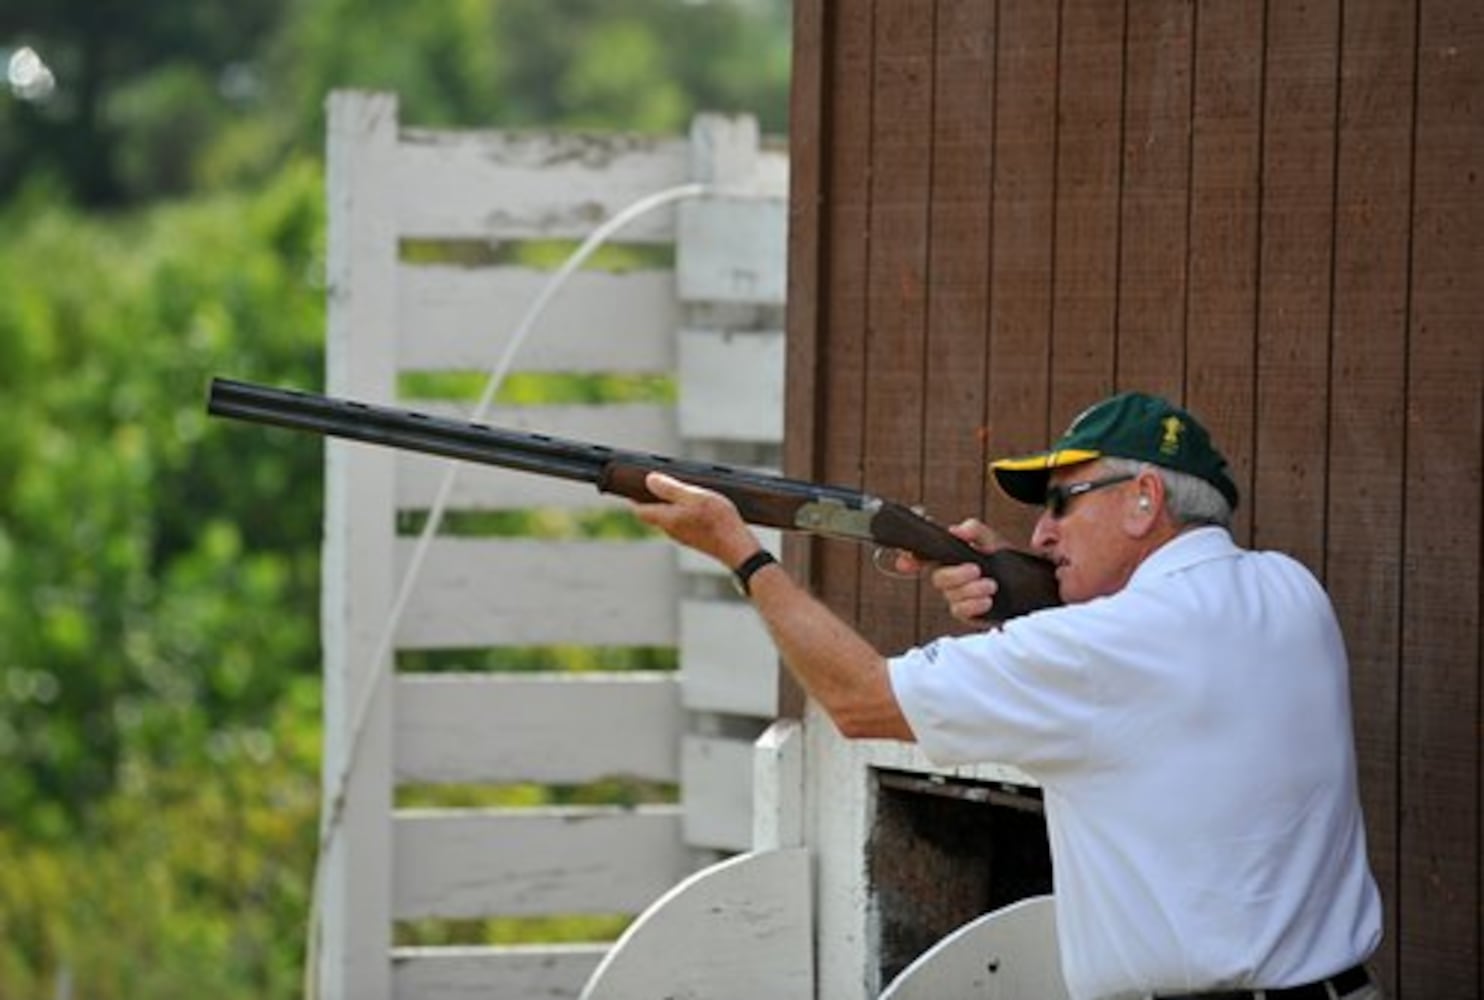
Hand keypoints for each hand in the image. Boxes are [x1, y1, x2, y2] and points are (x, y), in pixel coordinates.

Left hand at [631, 472, 761, 568]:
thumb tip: (649, 480)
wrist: (738, 548)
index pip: (640, 510)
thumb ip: (670, 489)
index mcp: (666, 519)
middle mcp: (671, 530)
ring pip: (668, 518)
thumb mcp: (694, 497)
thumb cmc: (718, 522)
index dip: (634, 497)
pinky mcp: (695, 539)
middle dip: (652, 498)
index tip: (634, 484)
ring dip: (669, 504)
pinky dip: (683, 512)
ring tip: (680, 489)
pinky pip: (682, 523)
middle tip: (658, 482)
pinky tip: (696, 504)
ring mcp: (683, 536)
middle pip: (653, 514)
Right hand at [905, 518, 1007, 624]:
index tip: (905, 562)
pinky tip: (988, 600)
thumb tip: (957, 530)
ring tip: (992, 585)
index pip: (922, 556)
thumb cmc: (1004, 559)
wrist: (1027, 584)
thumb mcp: (991, 539)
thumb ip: (974, 530)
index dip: (909, 559)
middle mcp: (949, 576)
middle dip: (956, 575)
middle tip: (976, 570)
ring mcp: (956, 595)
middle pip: (937, 578)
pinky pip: (959, 610)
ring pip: (950, 595)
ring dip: (972, 589)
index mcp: (949, 556)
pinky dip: (974, 604)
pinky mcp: (965, 612)